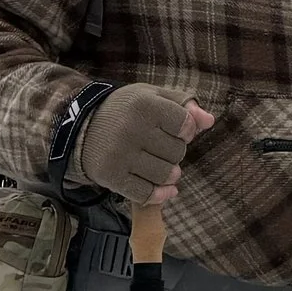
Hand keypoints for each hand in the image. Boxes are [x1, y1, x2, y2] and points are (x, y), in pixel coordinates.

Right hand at [75, 84, 216, 207]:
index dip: (187, 130)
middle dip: (175, 151)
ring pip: (165, 175)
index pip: (185, 125)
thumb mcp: (152, 96)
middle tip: (161, 146)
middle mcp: (131, 130)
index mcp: (143, 104)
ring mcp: (120, 155)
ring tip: (161, 165)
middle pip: (177, 152)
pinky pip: (146, 194)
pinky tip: (164, 189)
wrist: (82, 126)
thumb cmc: (125, 110)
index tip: (177, 130)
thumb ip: (183, 104)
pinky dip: (159, 195)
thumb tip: (209, 121)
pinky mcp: (111, 177)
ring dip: (169, 173)